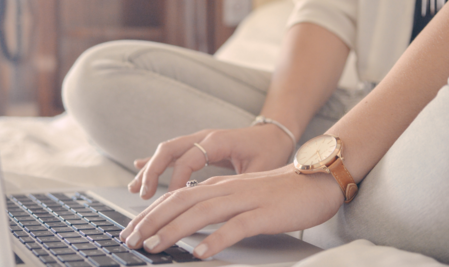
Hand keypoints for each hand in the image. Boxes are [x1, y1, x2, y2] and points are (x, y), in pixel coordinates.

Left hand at [119, 165, 344, 258]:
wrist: (318, 180)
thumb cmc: (280, 193)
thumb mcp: (242, 196)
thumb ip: (216, 206)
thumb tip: (189, 224)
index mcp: (219, 187)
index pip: (175, 198)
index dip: (150, 214)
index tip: (131, 230)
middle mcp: (227, 190)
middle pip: (180, 203)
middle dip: (151, 222)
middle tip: (130, 240)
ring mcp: (245, 200)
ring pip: (201, 213)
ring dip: (173, 231)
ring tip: (153, 246)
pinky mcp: (264, 214)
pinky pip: (236, 227)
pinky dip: (216, 240)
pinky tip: (200, 253)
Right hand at [129, 124, 294, 198]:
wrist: (275, 134)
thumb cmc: (270, 151)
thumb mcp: (261, 169)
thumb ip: (240, 182)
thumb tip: (222, 202)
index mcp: (219, 140)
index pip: (189, 159)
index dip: (177, 180)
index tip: (171, 200)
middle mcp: (205, 137)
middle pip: (169, 150)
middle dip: (153, 172)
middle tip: (143, 195)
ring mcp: (199, 140)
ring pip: (166, 151)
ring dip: (150, 169)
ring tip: (135, 190)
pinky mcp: (197, 146)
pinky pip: (172, 153)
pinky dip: (155, 162)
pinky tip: (139, 169)